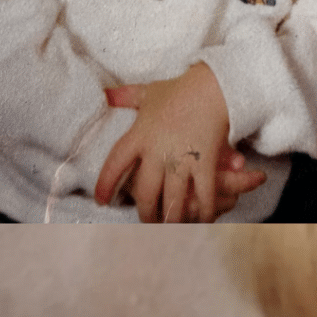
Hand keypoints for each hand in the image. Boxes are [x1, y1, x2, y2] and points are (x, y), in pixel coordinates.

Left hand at [97, 66, 250, 222]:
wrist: (215, 87)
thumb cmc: (181, 89)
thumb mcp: (149, 92)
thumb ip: (125, 96)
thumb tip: (103, 94)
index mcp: (139, 135)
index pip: (115, 164)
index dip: (106, 184)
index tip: (101, 200)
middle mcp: (157, 152)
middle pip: (145, 192)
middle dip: (146, 212)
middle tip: (147, 223)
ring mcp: (182, 160)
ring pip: (172, 199)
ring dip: (171, 218)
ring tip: (171, 228)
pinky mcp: (206, 164)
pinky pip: (204, 195)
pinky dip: (205, 210)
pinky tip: (204, 220)